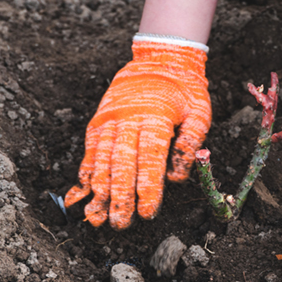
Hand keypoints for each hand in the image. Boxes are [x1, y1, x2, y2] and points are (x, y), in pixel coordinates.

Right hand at [65, 39, 210, 229]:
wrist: (159, 58)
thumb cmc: (184, 89)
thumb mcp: (200, 112)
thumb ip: (191, 143)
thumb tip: (177, 178)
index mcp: (157, 118)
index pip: (151, 160)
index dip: (147, 188)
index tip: (146, 213)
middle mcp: (129, 120)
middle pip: (122, 164)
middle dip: (120, 197)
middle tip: (120, 224)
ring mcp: (110, 119)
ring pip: (102, 159)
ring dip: (98, 191)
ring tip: (96, 217)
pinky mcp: (99, 120)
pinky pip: (90, 149)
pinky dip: (86, 172)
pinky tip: (82, 193)